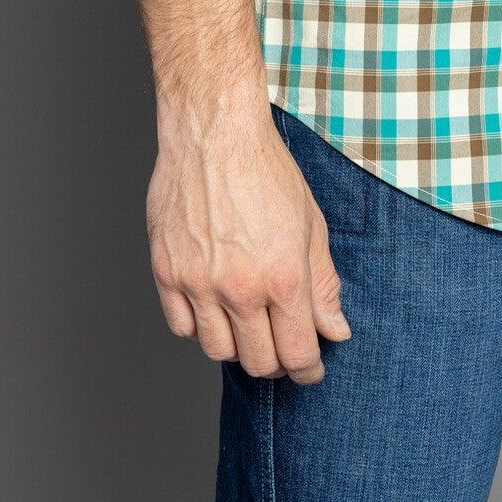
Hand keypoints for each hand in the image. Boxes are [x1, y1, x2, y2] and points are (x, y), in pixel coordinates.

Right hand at [146, 99, 352, 380]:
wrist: (215, 133)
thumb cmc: (266, 170)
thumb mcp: (312, 224)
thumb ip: (323, 284)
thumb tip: (335, 331)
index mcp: (283, 275)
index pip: (297, 353)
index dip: (309, 369)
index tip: (311, 368)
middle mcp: (240, 287)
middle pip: (259, 362)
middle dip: (278, 363)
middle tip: (283, 347)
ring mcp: (199, 282)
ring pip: (218, 351)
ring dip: (239, 345)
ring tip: (249, 323)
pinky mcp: (167, 272)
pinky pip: (182, 327)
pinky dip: (200, 326)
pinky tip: (215, 306)